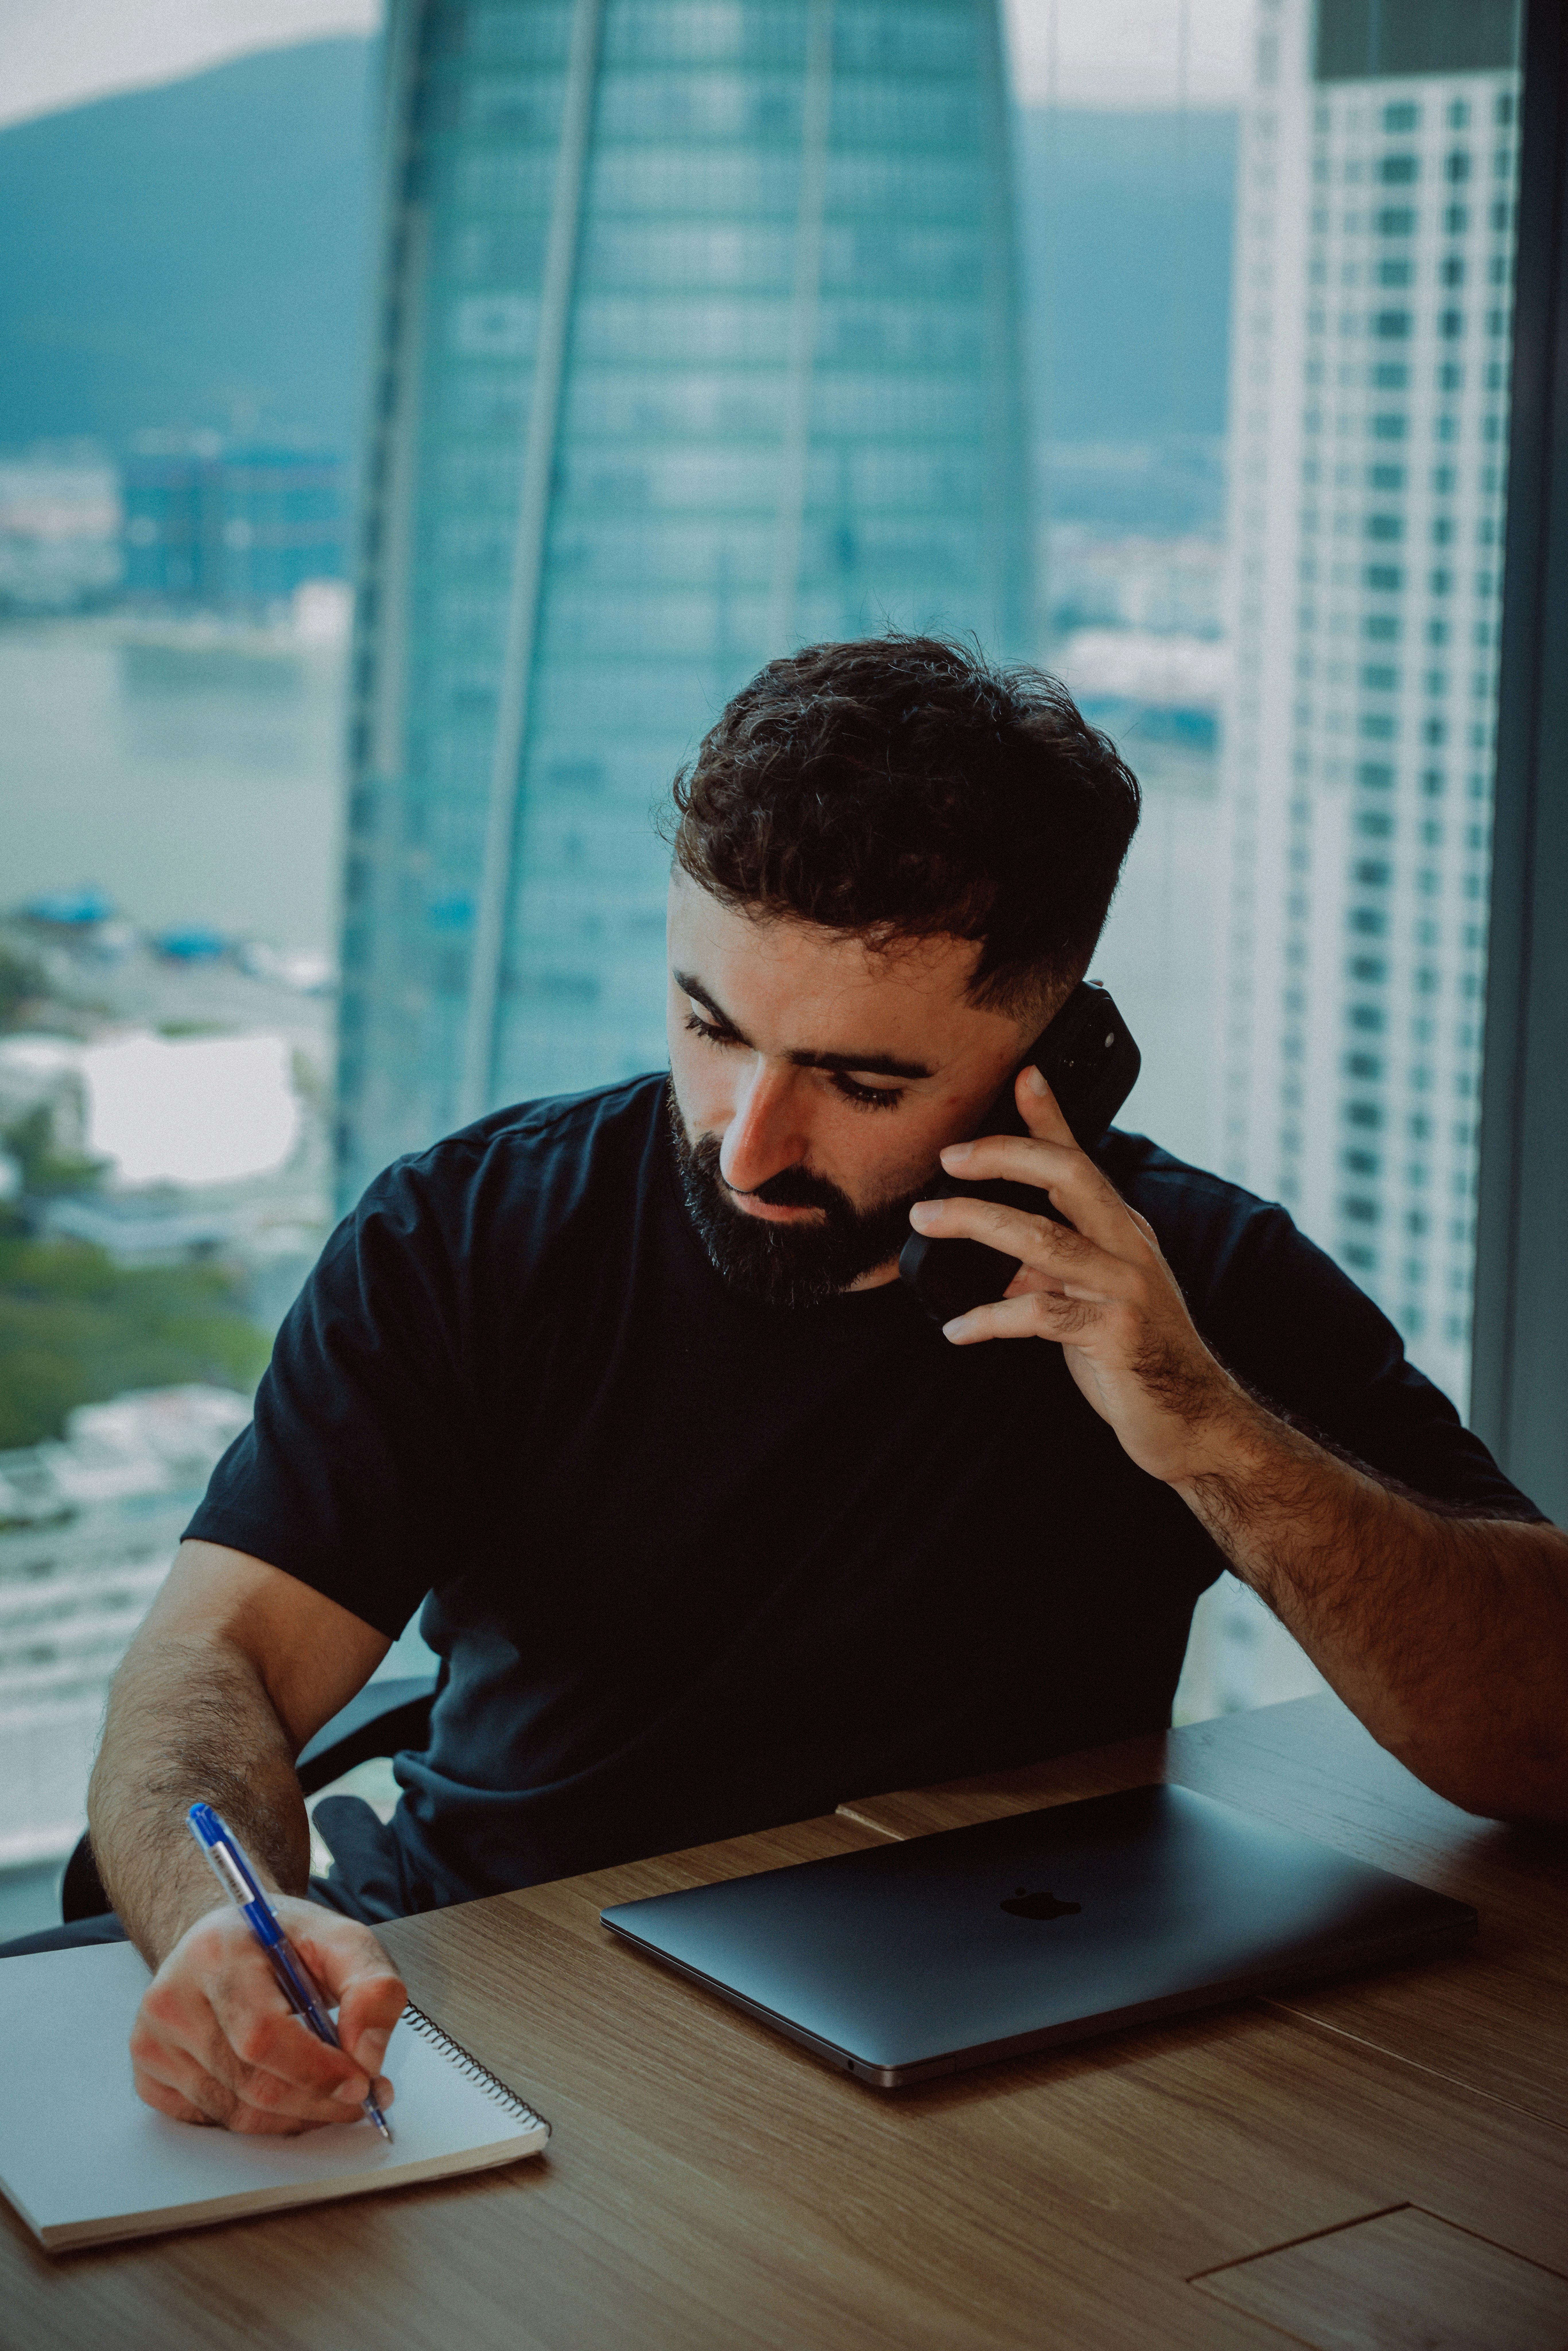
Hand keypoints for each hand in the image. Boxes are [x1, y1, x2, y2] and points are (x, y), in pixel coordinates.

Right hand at [129, 1896, 405, 2133]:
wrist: (227, 1938)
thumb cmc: (282, 1941)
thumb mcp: (342, 1940)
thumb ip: (372, 1987)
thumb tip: (368, 2057)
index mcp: (216, 1952)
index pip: (263, 2036)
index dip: (316, 2071)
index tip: (362, 2083)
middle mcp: (172, 1997)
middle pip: (250, 2082)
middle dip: (317, 2101)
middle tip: (360, 2098)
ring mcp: (152, 2039)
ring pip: (234, 2112)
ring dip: (295, 2116)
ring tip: (331, 2094)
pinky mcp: (148, 2071)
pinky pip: (212, 2120)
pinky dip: (259, 2120)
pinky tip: (284, 2092)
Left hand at [907, 1065, 1247, 1484]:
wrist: (1193, 1421)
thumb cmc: (1136, 1356)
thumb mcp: (1091, 1299)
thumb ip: (1050, 1270)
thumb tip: (996, 1256)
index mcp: (1124, 1231)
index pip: (1082, 1161)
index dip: (1051, 1117)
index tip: (1022, 1074)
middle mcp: (1130, 1248)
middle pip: (1071, 1177)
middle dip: (1006, 1156)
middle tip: (949, 1157)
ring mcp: (1127, 1289)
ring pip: (1045, 1240)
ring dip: (978, 1223)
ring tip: (926, 1220)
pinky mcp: (1116, 1335)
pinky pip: (1041, 1315)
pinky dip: (990, 1319)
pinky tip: (956, 1328)